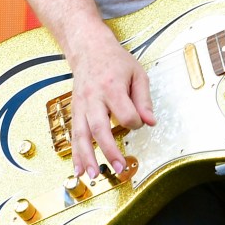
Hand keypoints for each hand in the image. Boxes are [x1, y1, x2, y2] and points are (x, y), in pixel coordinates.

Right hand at [67, 24, 155, 178]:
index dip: (136, 122)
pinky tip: (79, 168)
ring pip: (82, 135)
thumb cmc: (115, 61)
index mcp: (112, 87)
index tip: (140, 122)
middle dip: (109, 150)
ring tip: (94, 175)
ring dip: (87, 157)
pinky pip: (74, 134)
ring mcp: (81, 105)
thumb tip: (150, 122)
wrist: (89, 49)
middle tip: (119, 167)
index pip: (126, 113)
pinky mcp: (74, 110)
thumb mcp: (137, 74)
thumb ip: (143, 99)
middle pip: (100, 128)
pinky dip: (76, 153)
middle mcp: (93, 98)